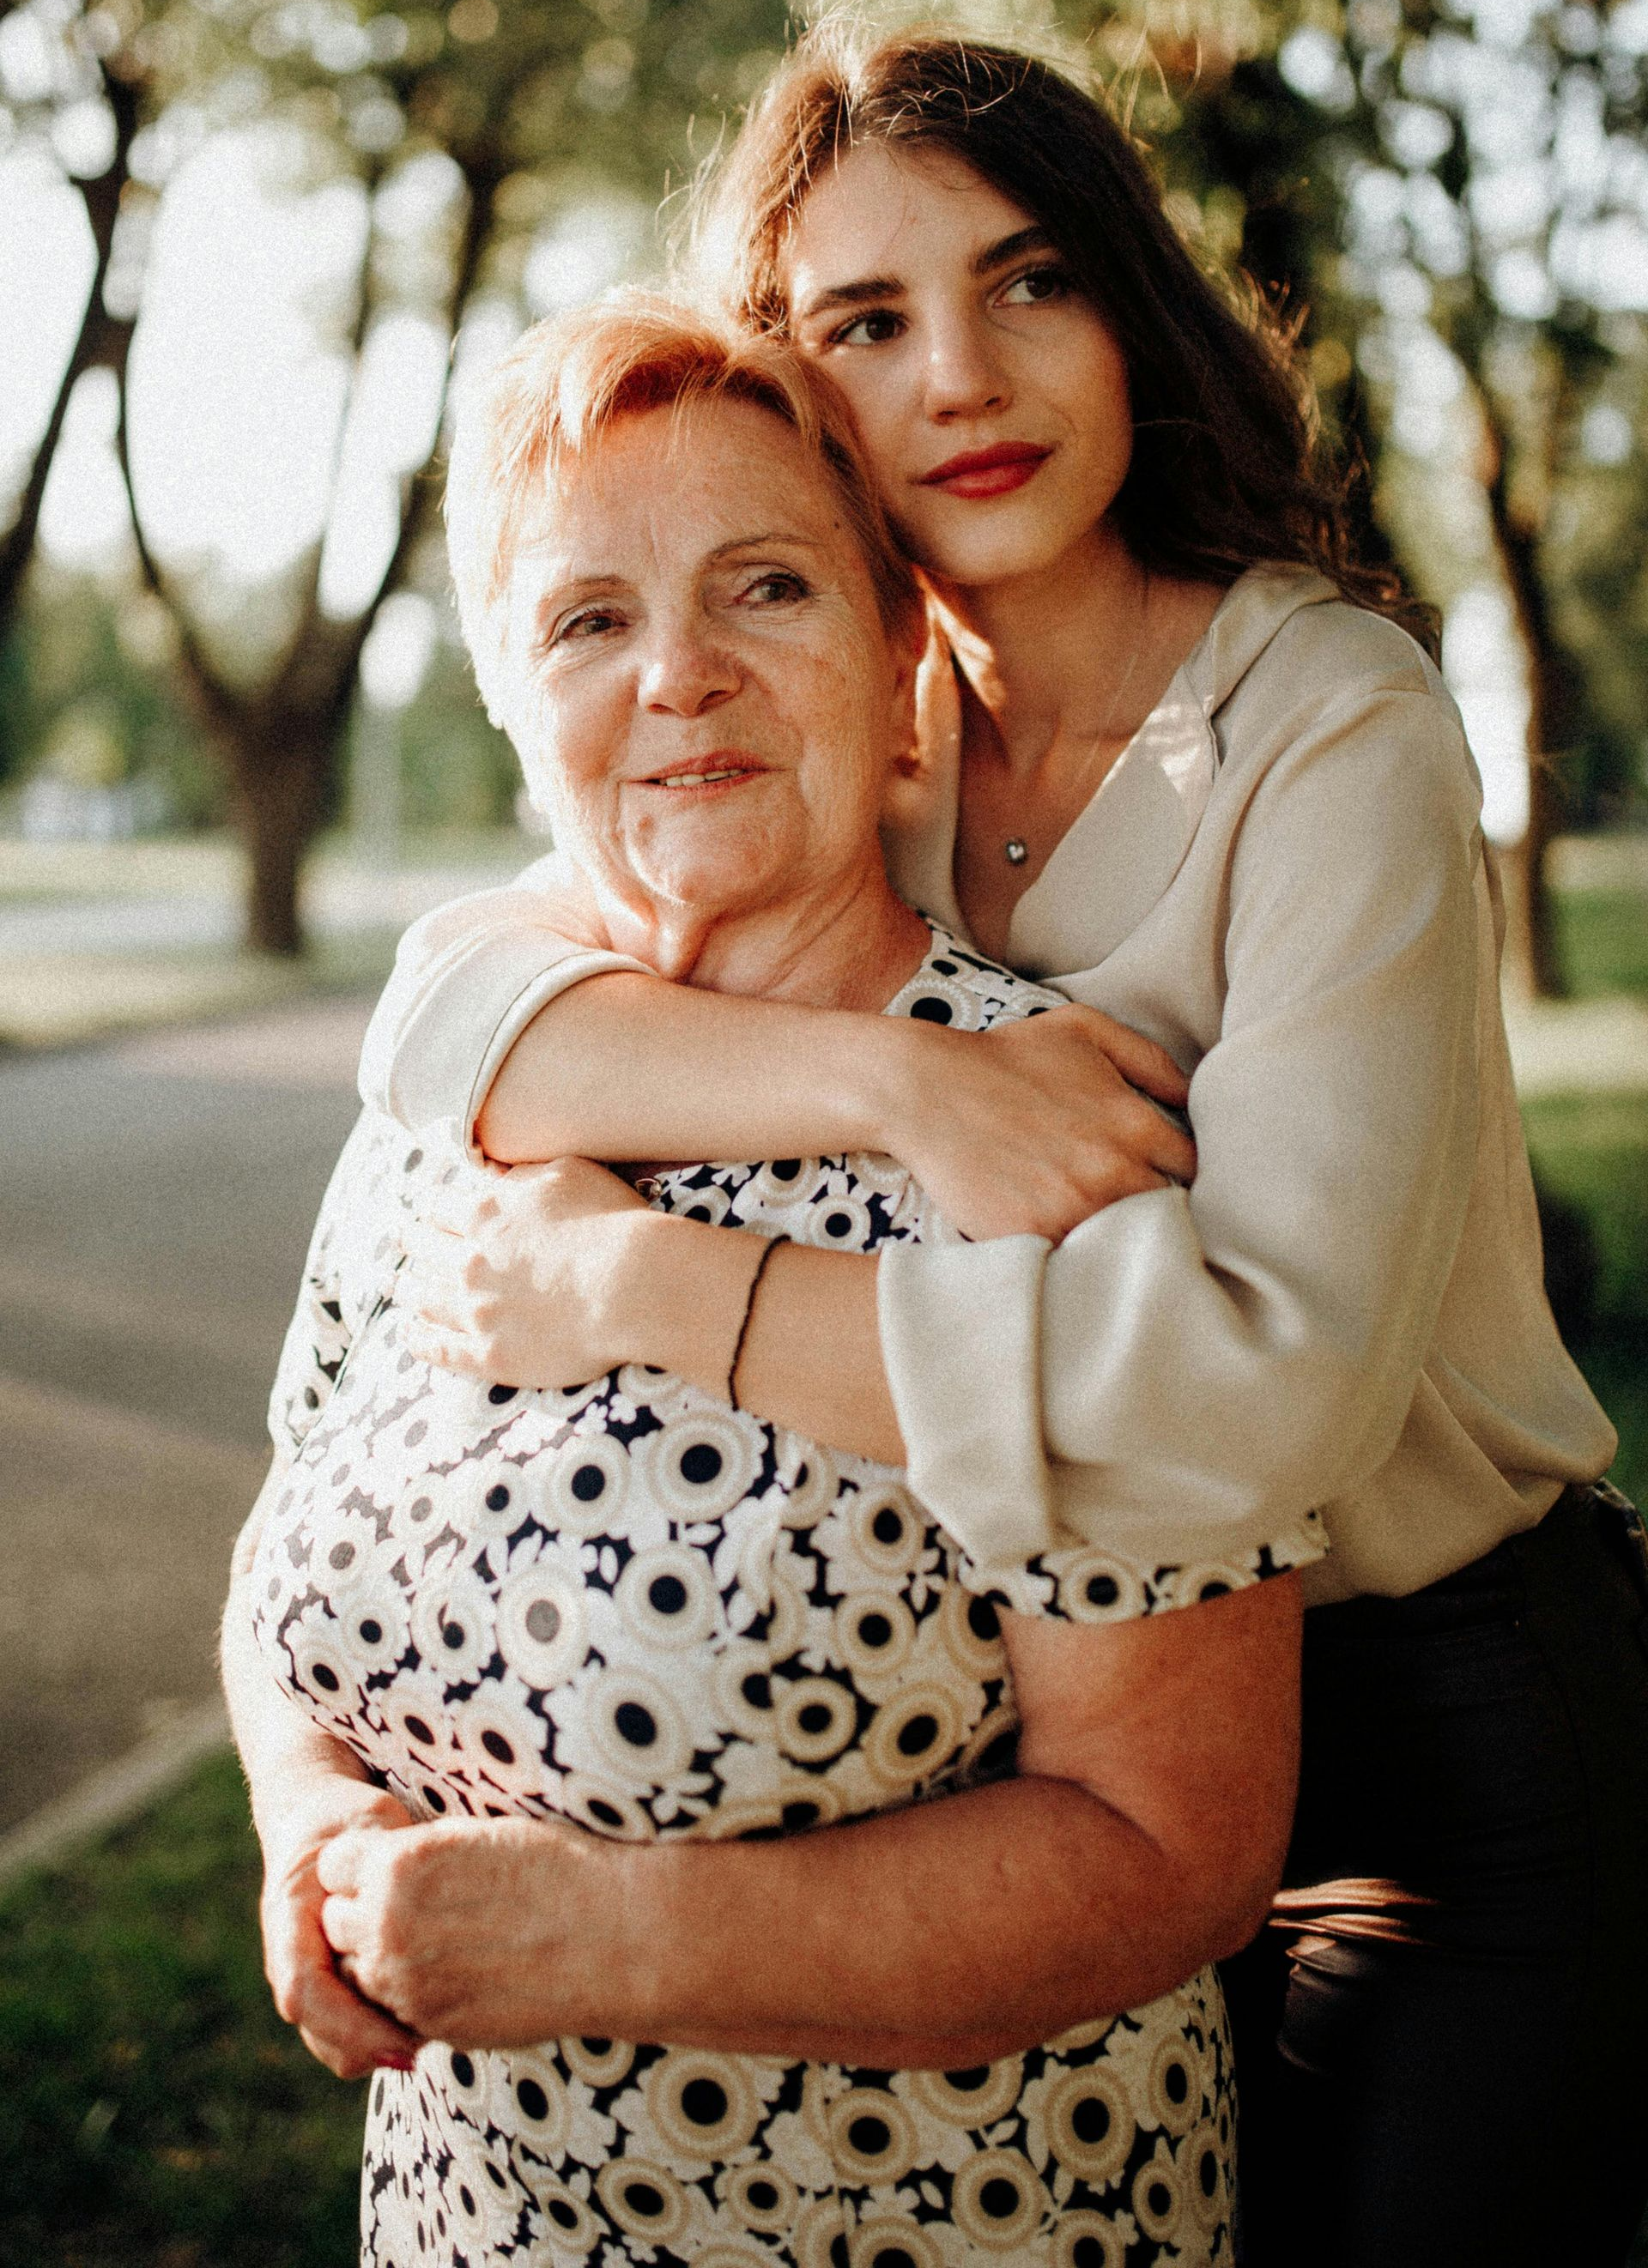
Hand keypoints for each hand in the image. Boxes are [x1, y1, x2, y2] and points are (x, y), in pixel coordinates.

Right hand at [257, 1771, 423, 2080]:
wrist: (313, 1820)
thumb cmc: (345, 1818)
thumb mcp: (365, 1823)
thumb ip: (382, 1854)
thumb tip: (407, 1887)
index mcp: (289, 1917)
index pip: (304, 1989)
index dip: (350, 2025)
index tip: (404, 2041)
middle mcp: (291, 1959)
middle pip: (321, 2032)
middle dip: (375, 2047)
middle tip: (439, 2036)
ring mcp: (309, 1977)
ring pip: (335, 2044)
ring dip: (382, 2047)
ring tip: (440, 2027)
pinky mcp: (332, 1985)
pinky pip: (352, 2033)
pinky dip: (385, 2036)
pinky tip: (431, 2017)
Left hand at [316, 1815, 624, 2048]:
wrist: (618, 1937)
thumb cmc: (560, 1868)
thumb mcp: (476, 1836)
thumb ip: (416, 1856)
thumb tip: (382, 1864)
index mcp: (401, 1863)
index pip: (334, 1864)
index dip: (361, 1863)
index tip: (388, 1863)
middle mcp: (391, 1925)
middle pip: (335, 1921)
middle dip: (362, 1912)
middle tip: (412, 1906)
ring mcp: (408, 1983)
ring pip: (359, 1972)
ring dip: (381, 1958)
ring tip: (435, 1940)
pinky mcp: (434, 2025)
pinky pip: (393, 2010)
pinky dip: (410, 1994)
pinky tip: (455, 1972)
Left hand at [400, 1155, 649, 1389]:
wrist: (632, 1287)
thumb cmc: (611, 1223)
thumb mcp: (568, 1172)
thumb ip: (523, 1173)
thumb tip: (494, 1170)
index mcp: (485, 1213)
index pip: (439, 1204)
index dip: (432, 1205)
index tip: (427, 1207)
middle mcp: (469, 1261)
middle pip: (423, 1249)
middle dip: (412, 1241)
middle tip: (403, 1240)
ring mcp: (476, 1312)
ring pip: (423, 1297)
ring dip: (406, 1287)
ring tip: (397, 1284)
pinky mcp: (490, 1355)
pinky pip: (439, 1349)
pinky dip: (418, 1339)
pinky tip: (408, 1333)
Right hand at [890, 1005, 1195, 1242]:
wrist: (925, 1089)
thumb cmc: (1005, 1057)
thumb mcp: (1084, 1030)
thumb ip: (1150, 1060)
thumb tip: (1190, 1099)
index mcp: (1137, 1125)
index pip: (1191, 1170)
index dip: (1174, 1173)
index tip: (1154, 1175)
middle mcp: (1115, 1172)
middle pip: (1165, 1212)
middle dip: (1149, 1207)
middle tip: (1122, 1202)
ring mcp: (1076, 1209)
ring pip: (1124, 1242)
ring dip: (1114, 1237)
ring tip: (1091, 1223)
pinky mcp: (1035, 1237)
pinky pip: (1075, 1260)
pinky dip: (1073, 1255)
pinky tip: (1059, 1237)